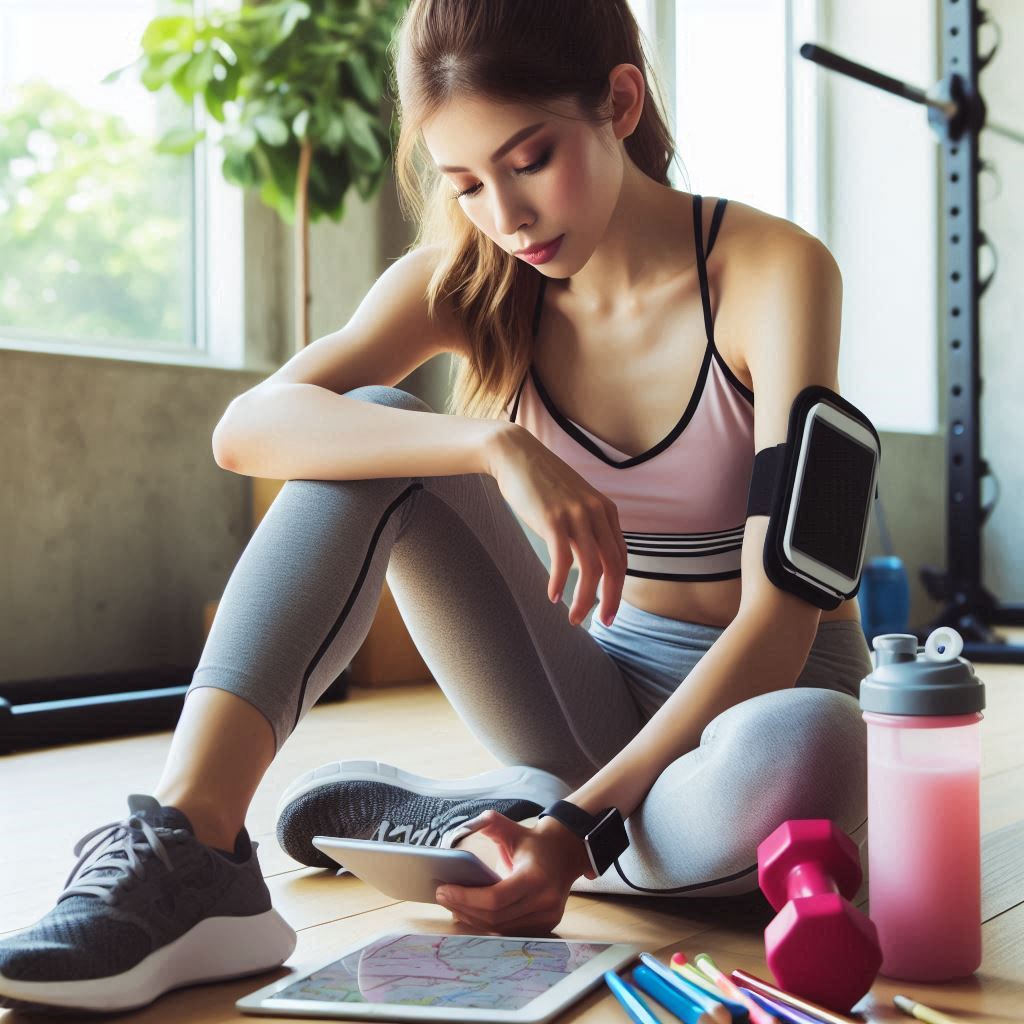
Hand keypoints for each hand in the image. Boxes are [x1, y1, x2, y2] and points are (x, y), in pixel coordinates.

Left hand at [435, 810, 591, 935]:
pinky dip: (488, 924)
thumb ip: (489, 823)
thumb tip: (462, 828)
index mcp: (535, 877)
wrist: (566, 851)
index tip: (444, 889)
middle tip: (442, 896)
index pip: (495, 898)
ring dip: (473, 919)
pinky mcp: (546, 925)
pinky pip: (510, 931)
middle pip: (495, 917)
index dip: (466, 898)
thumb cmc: (533, 841)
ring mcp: (548, 917)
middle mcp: (545, 901)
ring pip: (501, 928)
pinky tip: (471, 914)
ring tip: (452, 905)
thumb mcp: (512, 828)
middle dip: (464, 908)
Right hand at [487, 425, 627, 627]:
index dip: (619, 588)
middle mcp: (597, 513)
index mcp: (606, 511)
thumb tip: (589, 564)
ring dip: (583, 599)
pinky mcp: (553, 519)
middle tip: (603, 623)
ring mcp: (576, 515)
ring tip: (573, 618)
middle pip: (613, 567)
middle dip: (610, 600)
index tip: (609, 610)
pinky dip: (559, 582)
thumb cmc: (542, 484)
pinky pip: (562, 560)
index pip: (621, 559)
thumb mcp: (575, 503)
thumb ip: (587, 528)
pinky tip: (552, 596)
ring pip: (591, 569)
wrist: (515, 455)